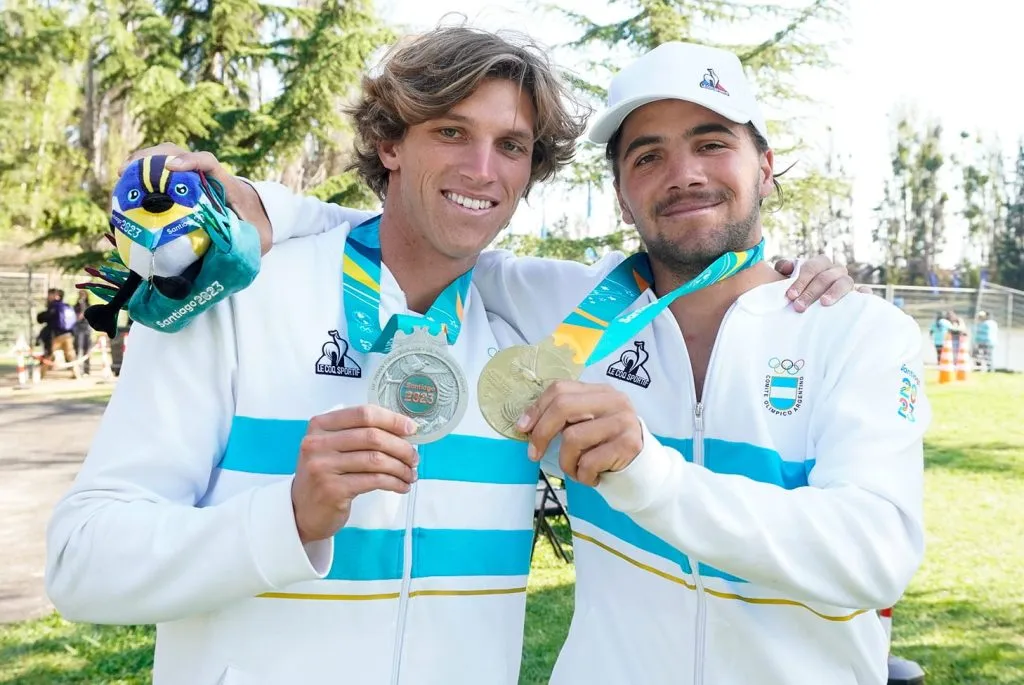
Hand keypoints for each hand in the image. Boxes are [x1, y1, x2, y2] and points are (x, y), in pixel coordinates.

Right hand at [118, 143, 273, 253]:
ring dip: (142, 162)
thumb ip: (249, 242)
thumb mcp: (258, 236)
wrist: (257, 217)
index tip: (172, 167)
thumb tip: (228, 251)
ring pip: (165, 157)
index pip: (208, 162)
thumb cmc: (256, 227)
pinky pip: (160, 172)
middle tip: (129, 170)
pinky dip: (142, 175)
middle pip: (177, 152)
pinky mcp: (183, 184)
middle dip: (153, 156)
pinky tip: (125, 186)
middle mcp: (206, 175)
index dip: (190, 160)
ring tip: (121, 175)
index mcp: (226, 183)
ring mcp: (192, 177)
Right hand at [292, 405, 418, 543]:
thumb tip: (403, 429)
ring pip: (376, 459)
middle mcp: (317, 443)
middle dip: (401, 447)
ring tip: (410, 474)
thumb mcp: (332, 447)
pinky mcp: (332, 490)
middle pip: (372, 436)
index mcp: (320, 425)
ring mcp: (322, 467)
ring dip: (400, 467)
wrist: (302, 511)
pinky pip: (374, 480)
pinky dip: (394, 482)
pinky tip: (401, 485)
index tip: (411, 428)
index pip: (363, 414)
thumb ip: (359, 434)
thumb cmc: (325, 475)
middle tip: (414, 457)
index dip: (392, 419)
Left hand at [516, 380, 641, 486]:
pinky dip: (583, 475)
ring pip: (573, 438)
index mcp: (600, 390)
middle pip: (563, 407)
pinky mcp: (629, 444)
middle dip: (542, 433)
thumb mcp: (587, 424)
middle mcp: (614, 400)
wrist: (642, 468)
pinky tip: (592, 476)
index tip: (522, 429)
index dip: (536, 409)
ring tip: (576, 469)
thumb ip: (564, 417)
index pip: (560, 389)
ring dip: (566, 462)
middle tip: (534, 454)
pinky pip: (589, 462)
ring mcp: (623, 421)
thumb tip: (525, 424)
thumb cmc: (605, 446)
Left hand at [774, 255, 871, 311]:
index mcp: (820, 264)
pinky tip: (860, 297)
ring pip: (844, 282)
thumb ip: (784, 269)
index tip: (791, 295)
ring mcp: (847, 283)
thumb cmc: (798, 290)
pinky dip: (864, 293)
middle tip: (799, 307)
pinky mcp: (857, 296)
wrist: (809, 301)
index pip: (812, 267)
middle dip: (811, 292)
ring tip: (824, 303)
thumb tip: (786, 267)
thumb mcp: (787, 279)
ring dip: (834, 292)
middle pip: (826, 277)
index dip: (801, 281)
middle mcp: (835, 271)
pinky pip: (864, 292)